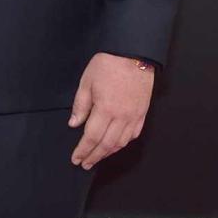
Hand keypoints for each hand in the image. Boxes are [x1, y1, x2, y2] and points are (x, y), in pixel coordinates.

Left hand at [69, 53, 154, 170]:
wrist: (134, 53)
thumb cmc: (108, 64)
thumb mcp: (87, 82)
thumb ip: (80, 105)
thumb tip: (74, 124)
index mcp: (105, 110)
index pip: (91, 137)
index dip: (83, 150)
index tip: (76, 159)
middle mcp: (121, 117)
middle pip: (106, 144)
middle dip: (94, 156)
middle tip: (85, 164)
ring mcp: (134, 116)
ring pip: (121, 142)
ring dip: (108, 153)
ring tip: (98, 157)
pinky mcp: (143, 112)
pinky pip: (134, 134)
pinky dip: (124, 143)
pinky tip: (116, 145)